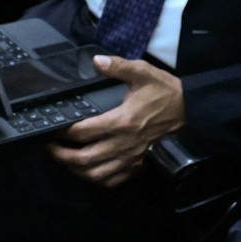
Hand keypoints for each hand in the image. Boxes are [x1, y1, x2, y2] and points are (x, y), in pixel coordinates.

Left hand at [46, 55, 185, 186]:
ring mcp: (130, 158)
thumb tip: (97, 61)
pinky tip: (90, 172)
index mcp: (120, 121)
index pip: (82, 132)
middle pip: (83, 159)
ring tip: (66, 162)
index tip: (53, 129)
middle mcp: (122, 144)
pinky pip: (112, 181)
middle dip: (61, 156)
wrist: (190, 111)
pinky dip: (97, 179)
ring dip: (76, 171)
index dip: (63, 132)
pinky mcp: (138, 166)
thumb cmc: (165, 92)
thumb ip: (118, 67)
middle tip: (51, 149)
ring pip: (95, 174)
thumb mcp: (143, 73)